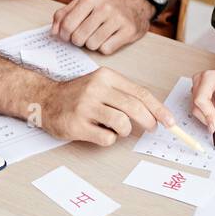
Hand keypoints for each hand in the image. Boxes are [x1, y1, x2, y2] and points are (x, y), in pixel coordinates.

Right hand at [37, 66, 174, 146]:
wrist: (45, 100)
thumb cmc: (77, 94)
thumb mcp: (100, 84)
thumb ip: (123, 94)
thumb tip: (152, 113)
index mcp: (106, 76)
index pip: (140, 93)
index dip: (158, 109)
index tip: (170, 121)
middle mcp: (97, 89)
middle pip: (134, 107)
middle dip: (148, 121)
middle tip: (151, 128)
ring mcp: (86, 107)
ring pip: (122, 123)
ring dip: (124, 131)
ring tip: (116, 128)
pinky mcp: (78, 125)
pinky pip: (106, 138)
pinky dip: (109, 139)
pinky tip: (100, 133)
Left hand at [50, 0, 152, 53]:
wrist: (135, 4)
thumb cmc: (104, 6)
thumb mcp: (83, 3)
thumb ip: (64, 14)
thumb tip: (53, 32)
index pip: (67, 25)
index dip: (64, 35)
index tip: (67, 36)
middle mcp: (105, 7)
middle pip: (78, 37)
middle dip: (78, 40)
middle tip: (84, 35)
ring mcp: (118, 19)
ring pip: (92, 45)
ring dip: (92, 44)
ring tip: (98, 35)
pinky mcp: (128, 31)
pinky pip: (106, 49)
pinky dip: (104, 47)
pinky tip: (109, 38)